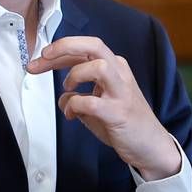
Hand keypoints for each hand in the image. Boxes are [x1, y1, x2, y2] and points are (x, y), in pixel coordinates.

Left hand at [28, 36, 181, 179]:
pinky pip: (90, 102)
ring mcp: (121, 92)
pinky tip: (71, 114)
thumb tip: (63, 96)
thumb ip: (81, 93)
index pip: (86, 48)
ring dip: (76, 75)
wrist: (151, 146)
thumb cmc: (125, 123)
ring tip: (68, 88)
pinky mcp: (118, 112)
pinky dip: (74, 106)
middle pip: (94, 46)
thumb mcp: (101, 101)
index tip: (40, 57)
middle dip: (64, 47)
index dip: (60, 49)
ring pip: (98, 66)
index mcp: (115, 67)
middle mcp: (120, 74)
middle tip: (43, 56)